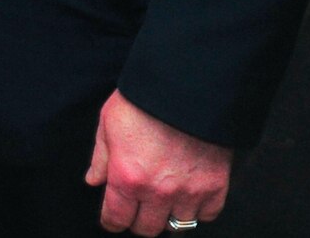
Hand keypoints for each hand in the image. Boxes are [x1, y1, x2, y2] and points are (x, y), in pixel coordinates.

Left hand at [87, 91, 231, 234]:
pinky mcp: (216, 185)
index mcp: (127, 177)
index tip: (112, 220)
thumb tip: (94, 181)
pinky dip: (198, 210)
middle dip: (138, 221)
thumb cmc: (143, 101)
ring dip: (168, 217)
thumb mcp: (108, 123)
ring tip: (163, 204)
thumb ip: (101, 157)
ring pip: (177, 226)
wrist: (185, 87)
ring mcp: (189, 191)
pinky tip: (188, 197)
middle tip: (137, 209)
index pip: (116, 218)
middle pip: (147, 228)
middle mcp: (157, 191)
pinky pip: (207, 215)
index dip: (111, 221)